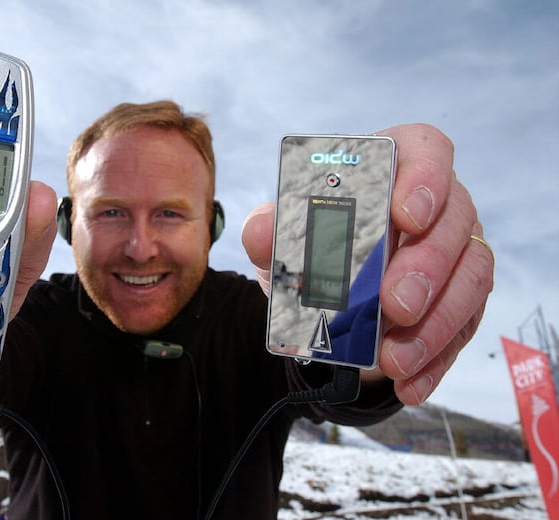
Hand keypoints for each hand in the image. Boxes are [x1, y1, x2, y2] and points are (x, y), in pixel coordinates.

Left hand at [242, 124, 493, 405]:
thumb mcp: (284, 237)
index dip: (423, 177)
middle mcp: (439, 205)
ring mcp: (459, 253)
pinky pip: (463, 329)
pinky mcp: (464, 301)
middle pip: (454, 221)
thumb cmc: (312, 245)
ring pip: (470, 278)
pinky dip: (434, 361)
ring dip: (434, 324)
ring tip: (392, 358)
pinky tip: (408, 383)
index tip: (405, 215)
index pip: (426, 150)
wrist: (326, 295)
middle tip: (393, 304)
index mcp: (396, 169)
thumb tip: (260, 233)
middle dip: (426, 266)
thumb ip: (270, 230)